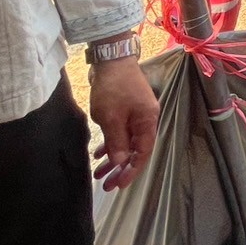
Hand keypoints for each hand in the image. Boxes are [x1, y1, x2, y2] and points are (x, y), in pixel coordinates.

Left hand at [89, 56, 158, 191]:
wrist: (113, 59)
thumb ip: (116, 142)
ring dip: (114, 158)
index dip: (130, 171)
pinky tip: (99, 152)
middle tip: (105, 184)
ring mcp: (138, 114)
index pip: (142, 154)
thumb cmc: (113, 88)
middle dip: (120, 169)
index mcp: (147, 122)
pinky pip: (122, 132)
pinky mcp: (129, 108)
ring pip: (127, 142)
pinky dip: (112, 143)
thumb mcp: (111, 118)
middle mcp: (146, 120)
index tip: (116, 185)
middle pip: (135, 150)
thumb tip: (120, 162)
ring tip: (98, 172)